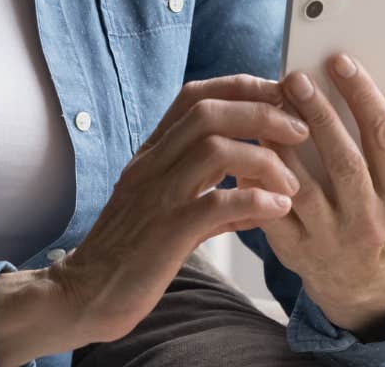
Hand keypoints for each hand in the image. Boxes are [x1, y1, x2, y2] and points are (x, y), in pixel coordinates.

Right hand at [48, 74, 311, 344]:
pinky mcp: (164, 233)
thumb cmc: (129, 256)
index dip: (242, 87)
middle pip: (208, 112)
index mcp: (151, 155)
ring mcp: (155, 197)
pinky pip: (214, 204)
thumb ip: (210, 199)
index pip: (195, 97)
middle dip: (262, 112)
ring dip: (263, 159)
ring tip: (292, 182)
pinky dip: (253, 201)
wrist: (84, 296)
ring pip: (213, 149)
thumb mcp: (168, 214)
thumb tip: (259, 199)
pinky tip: (277, 211)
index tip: (281, 97)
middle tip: (300, 130)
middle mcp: (151, 166)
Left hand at [243, 55, 384, 336]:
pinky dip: (259, 178)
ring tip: (268, 106)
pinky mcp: (296, 250)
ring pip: (303, 186)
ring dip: (283, 144)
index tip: (339, 61)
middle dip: (319, 115)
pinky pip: (272, 209)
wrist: (360, 277)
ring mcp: (331, 237)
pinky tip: (250, 146)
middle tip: (295, 77)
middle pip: (344, 160)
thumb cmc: (379, 206)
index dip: (363, 96)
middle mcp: (369, 218)